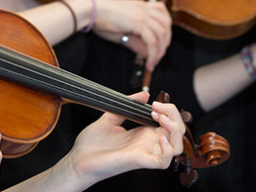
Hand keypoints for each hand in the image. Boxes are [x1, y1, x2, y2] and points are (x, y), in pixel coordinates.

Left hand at [62, 91, 185, 186]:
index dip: (169, 111)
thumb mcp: (110, 118)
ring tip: (161, 120)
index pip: (169, 122)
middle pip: (177, 132)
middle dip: (174, 116)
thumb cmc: (92, 144)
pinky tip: (158, 137)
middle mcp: (147, 143)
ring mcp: (145, 153)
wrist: (78, 159)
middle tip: (158, 108)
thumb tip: (144, 95)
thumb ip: (127, 106)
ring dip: (175, 130)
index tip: (155, 103)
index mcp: (143, 133)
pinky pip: (164, 161)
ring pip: (177, 147)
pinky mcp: (140, 161)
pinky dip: (167, 149)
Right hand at [90, 0, 172, 70]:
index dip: (166, 30)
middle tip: (159, 56)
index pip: (162, 15)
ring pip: (161, 34)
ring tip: (153, 62)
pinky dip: (153, 54)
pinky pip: (152, 41)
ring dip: (160, 51)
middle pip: (166, 25)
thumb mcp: (121, 30)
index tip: (161, 43)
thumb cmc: (100, 18)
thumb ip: (135, 41)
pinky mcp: (138, 23)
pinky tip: (149, 62)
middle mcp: (144, 8)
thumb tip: (145, 53)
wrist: (90, 10)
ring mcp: (142, 14)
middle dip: (165, 43)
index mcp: (141, 6)